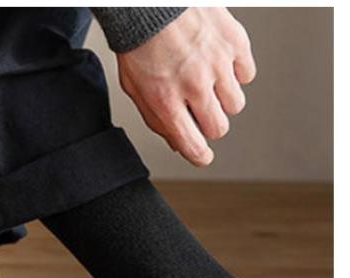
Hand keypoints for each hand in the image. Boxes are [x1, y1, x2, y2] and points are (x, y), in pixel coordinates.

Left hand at [117, 8, 255, 166]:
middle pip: (219, 128)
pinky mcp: (233, 43)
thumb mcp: (136, 89)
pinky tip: (220, 65)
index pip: (193, 145)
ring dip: (223, 100)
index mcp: (166, 101)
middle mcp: (194, 86)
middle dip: (210, 125)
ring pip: (236, 104)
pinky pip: (247, 74)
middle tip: (201, 111)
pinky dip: (236, 74)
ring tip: (209, 83)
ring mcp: (217, 64)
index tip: (203, 156)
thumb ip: (157, 119)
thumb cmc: (139, 44)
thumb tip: (178, 144)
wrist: (150, 4)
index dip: (200, 156)